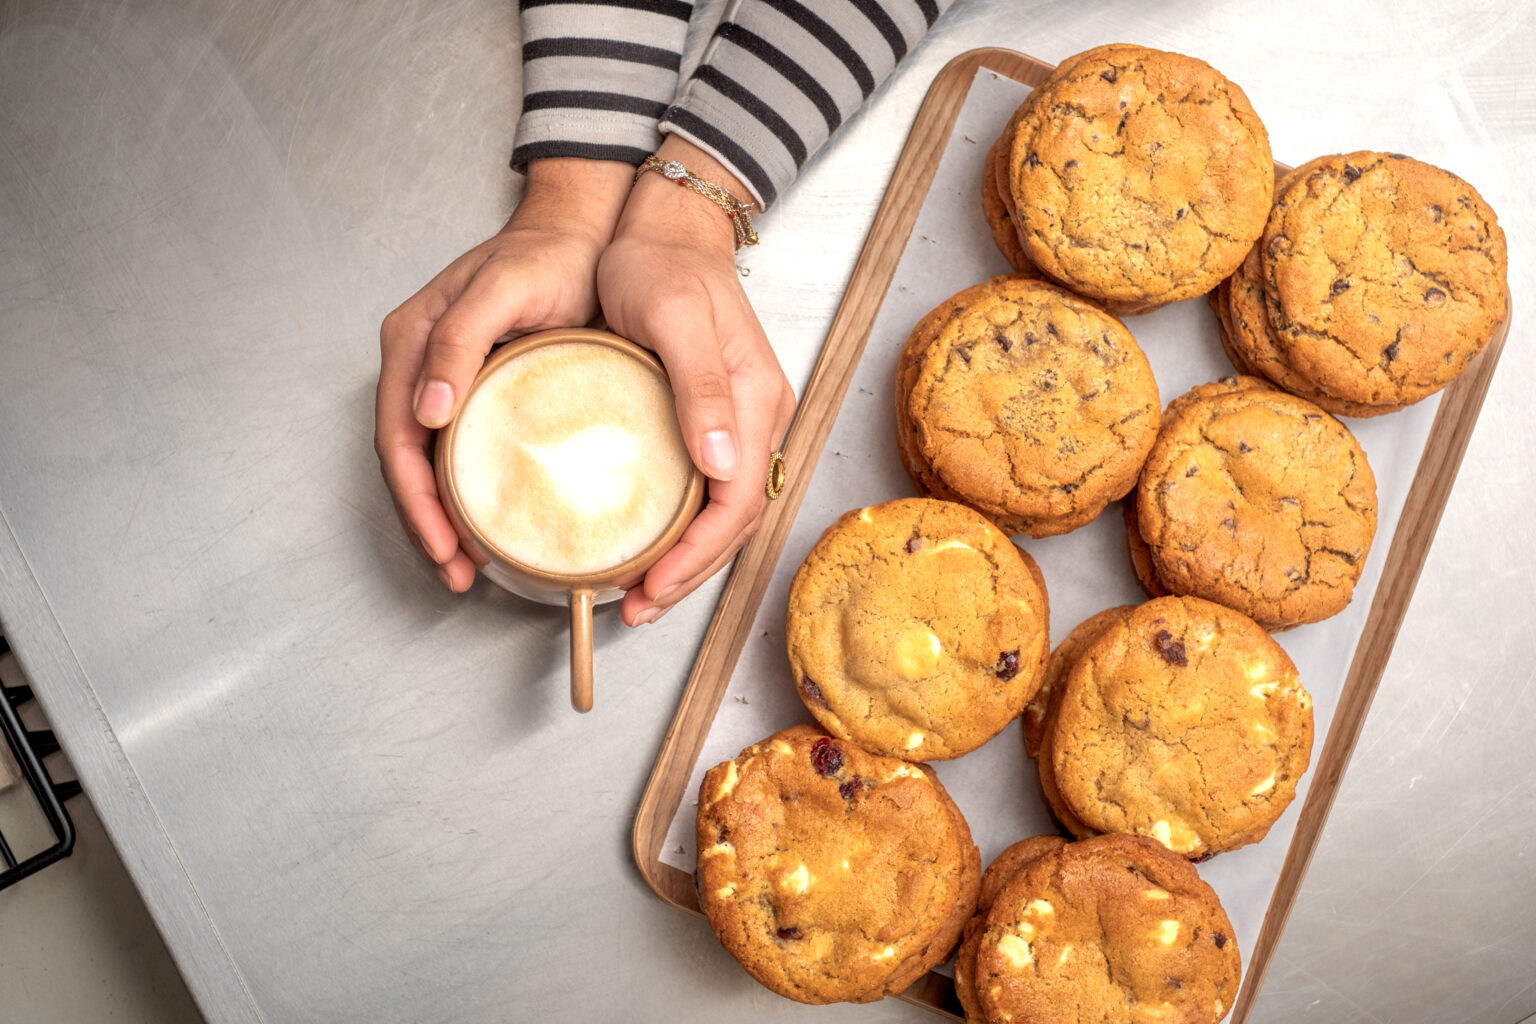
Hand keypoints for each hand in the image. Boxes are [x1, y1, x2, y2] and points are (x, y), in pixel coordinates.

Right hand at [374, 159, 632, 590]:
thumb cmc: (548, 256)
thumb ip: (461, 341)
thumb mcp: (504, 289)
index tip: (446, 545)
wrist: (584, 235)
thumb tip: (428, 410)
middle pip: (407, 459)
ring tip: (469, 562)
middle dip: (426, 521)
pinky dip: (468, 489)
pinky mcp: (477, 386)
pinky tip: (492, 519)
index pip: (398, 437)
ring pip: (430, 460)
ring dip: (444, 514)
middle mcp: (420, 361)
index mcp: (413, 341)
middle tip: (457, 569)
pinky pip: (459, 447)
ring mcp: (445, 376)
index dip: (416, 499)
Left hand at [598, 137, 796, 625]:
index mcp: (755, 400)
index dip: (696, 556)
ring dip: (689, 557)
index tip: (650, 587)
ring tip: (641, 590)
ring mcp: (745, 419)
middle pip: (737, 520)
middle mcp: (760, 417)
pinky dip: (686, 527)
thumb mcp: (672, 316)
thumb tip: (721, 463)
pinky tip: (653, 541)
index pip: (736, 503)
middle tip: (636, 607)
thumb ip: (701, 387)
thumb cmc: (661, 263)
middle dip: (690, 572)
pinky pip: (713, 489)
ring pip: (727, 511)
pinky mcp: (722, 417)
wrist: (667, 226)